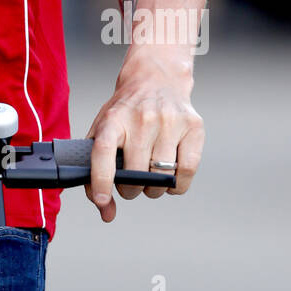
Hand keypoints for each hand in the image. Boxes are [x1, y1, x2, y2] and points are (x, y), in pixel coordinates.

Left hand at [84, 53, 203, 222]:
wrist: (156, 78)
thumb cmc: (126, 112)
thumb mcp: (103, 130)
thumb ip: (96, 171)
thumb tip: (106, 212)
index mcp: (114, 118)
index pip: (103, 151)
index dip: (101, 180)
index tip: (103, 201)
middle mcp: (142, 117)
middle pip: (136, 173)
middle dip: (130, 190)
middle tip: (130, 184)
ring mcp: (170, 120)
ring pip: (162, 177)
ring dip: (153, 190)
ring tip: (149, 179)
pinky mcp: (193, 126)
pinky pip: (187, 172)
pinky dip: (177, 186)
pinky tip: (169, 180)